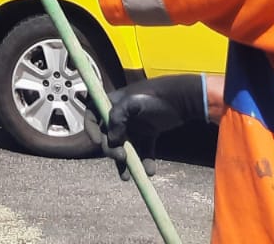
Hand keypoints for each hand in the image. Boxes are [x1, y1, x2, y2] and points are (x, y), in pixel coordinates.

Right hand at [84, 75, 208, 179]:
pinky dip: (145, 162)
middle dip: (112, 150)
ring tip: (128, 177)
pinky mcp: (149, 133)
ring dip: (125, 164)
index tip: (98, 141)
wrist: (182, 99)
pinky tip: (149, 171)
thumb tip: (112, 140)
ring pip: (125, 148)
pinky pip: (143, 151)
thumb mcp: (131, 103)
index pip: (93, 115)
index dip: (91, 128)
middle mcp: (122, 116)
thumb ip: (117, 118)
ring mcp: (136, 126)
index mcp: (113, 104)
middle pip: (109, 137)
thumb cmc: (154, 96)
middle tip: (122, 157)